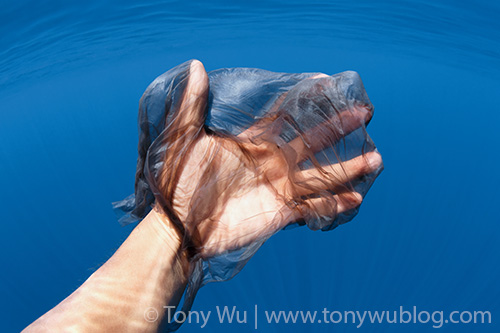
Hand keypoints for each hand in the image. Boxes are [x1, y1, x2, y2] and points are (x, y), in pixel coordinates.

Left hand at [154, 60, 381, 257]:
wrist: (177, 227)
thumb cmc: (176, 184)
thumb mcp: (182, 142)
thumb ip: (192, 106)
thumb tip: (197, 66)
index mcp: (252, 143)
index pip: (285, 117)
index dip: (306, 102)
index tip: (328, 84)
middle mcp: (271, 163)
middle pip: (313, 143)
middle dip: (338, 129)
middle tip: (364, 114)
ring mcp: (277, 188)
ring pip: (320, 175)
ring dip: (347, 168)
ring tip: (375, 159)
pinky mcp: (280, 213)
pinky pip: (312, 207)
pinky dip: (334, 204)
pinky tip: (355, 199)